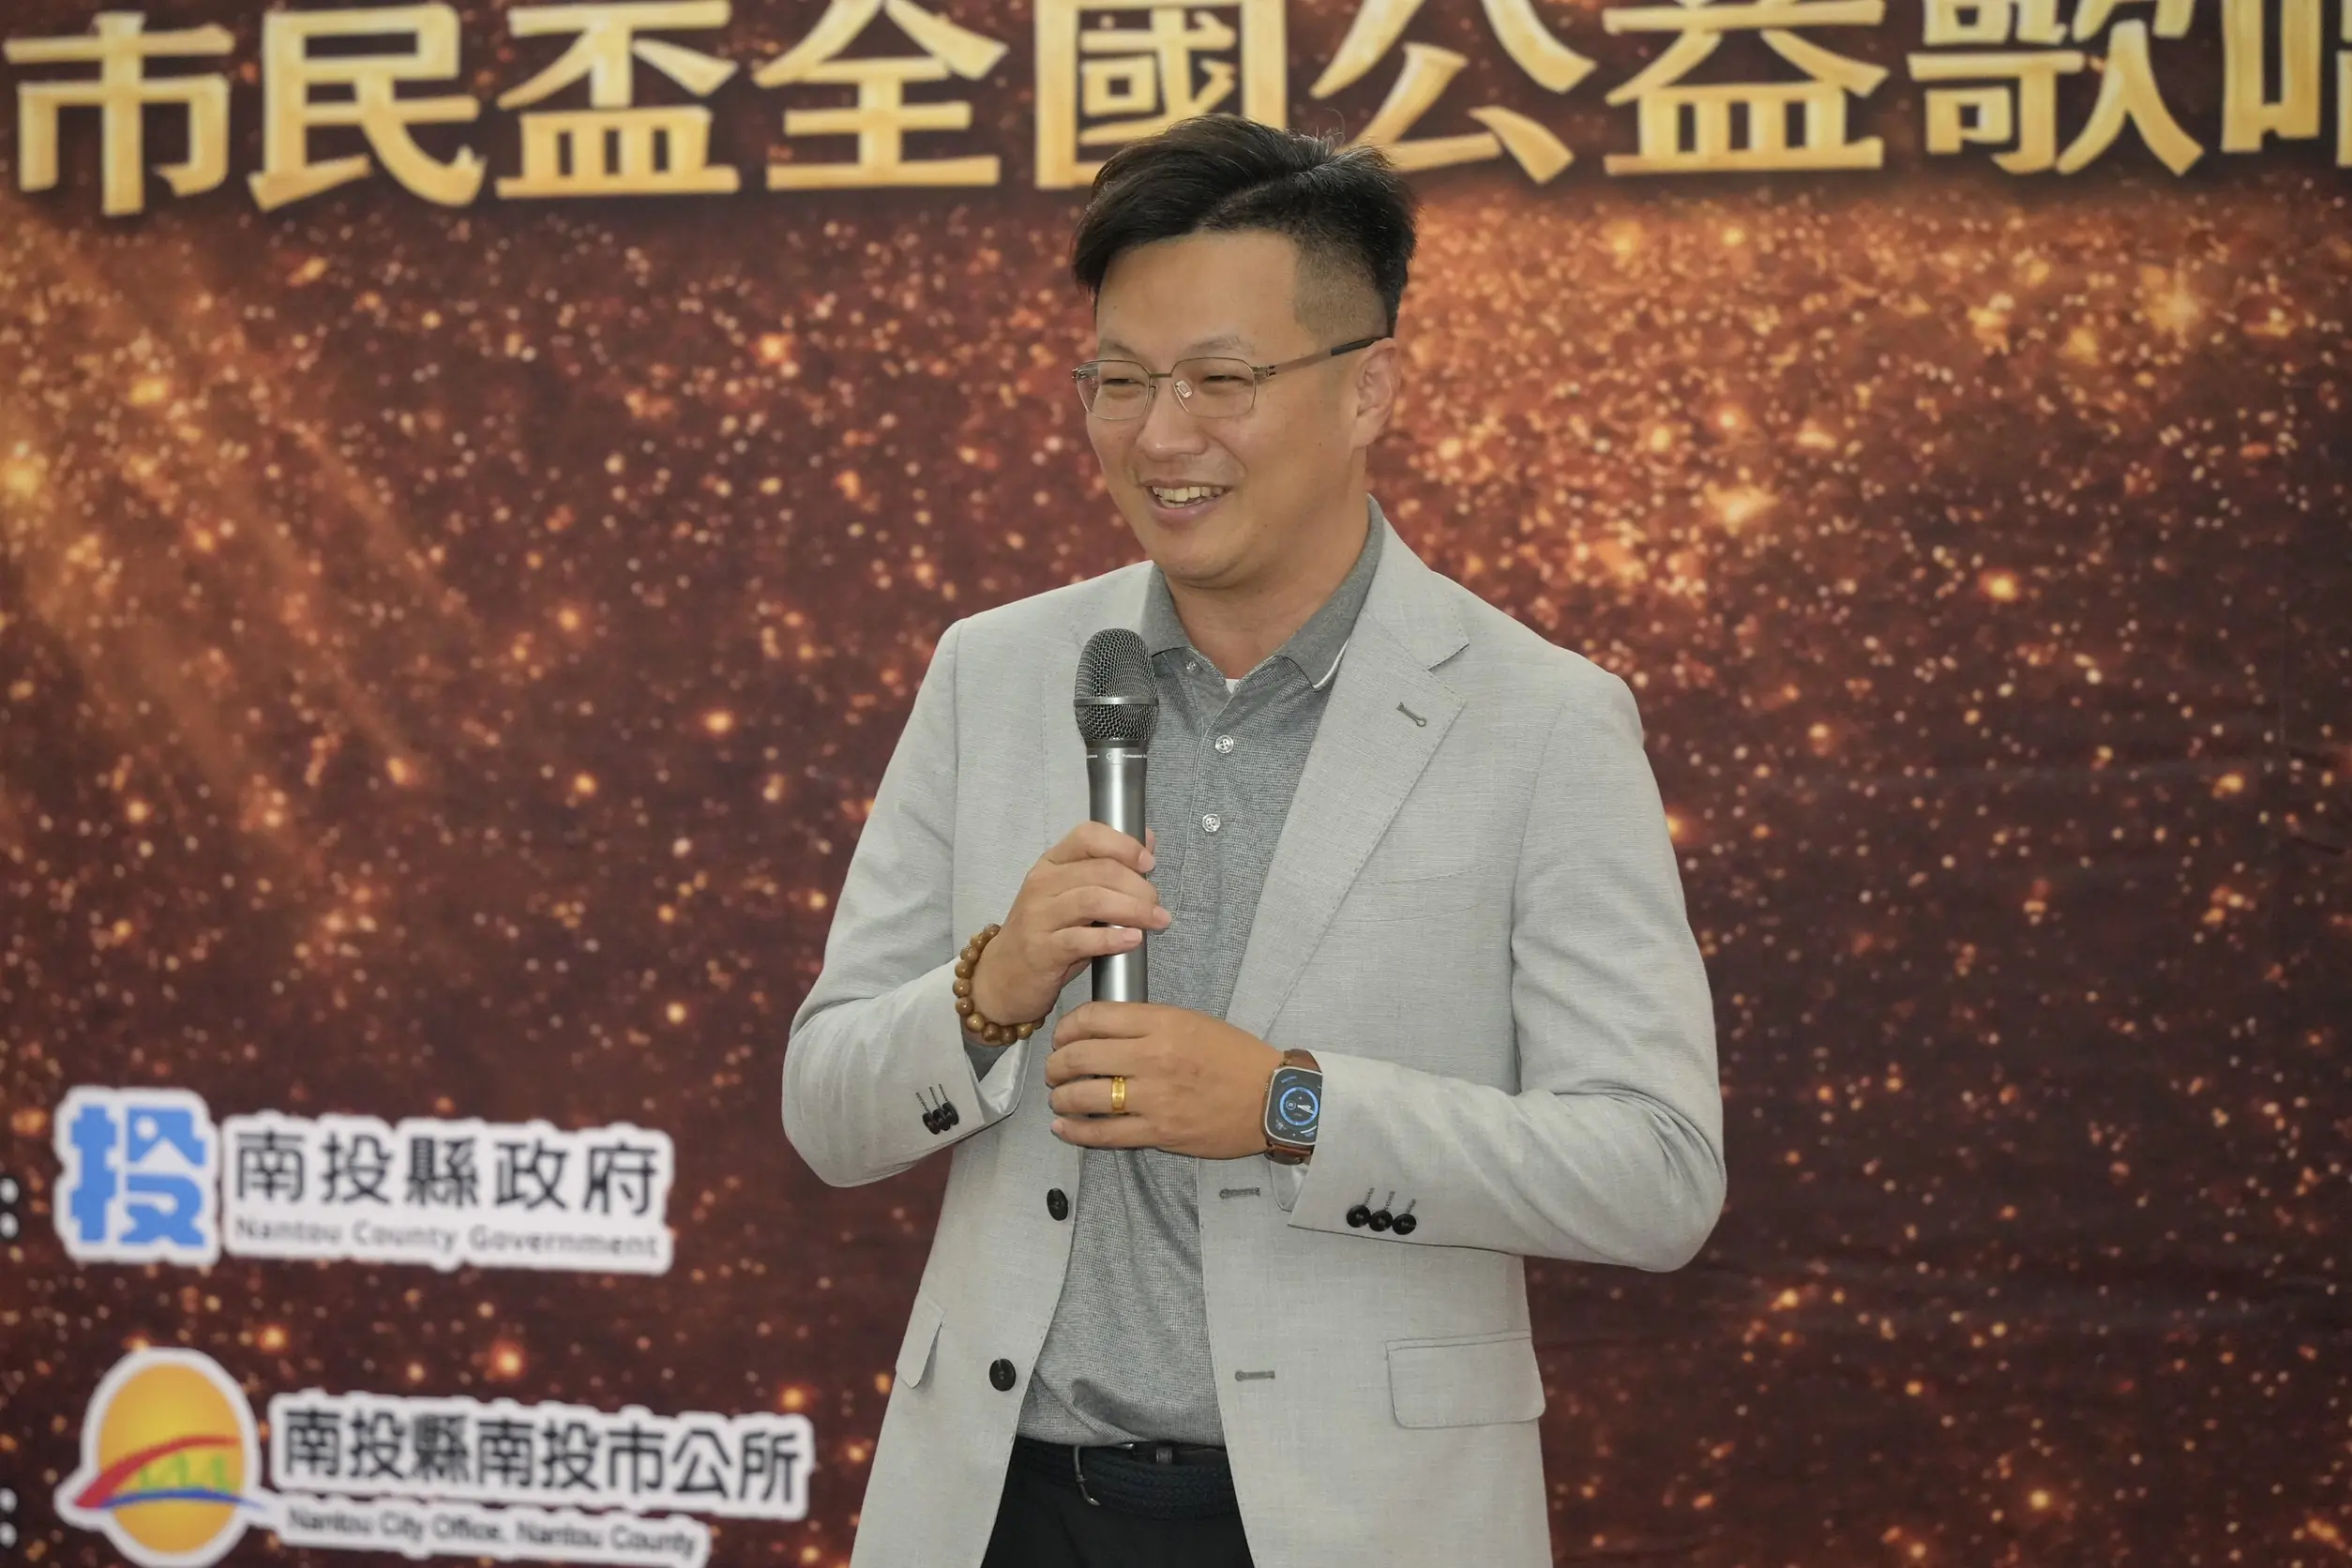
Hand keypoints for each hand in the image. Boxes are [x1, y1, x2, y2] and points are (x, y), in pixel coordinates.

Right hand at [970, 822, 1168, 1030]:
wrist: (1003, 978)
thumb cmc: (1046, 935)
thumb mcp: (1073, 897)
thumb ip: (1106, 870)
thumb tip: (1147, 842)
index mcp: (1051, 865)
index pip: (1087, 837)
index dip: (1123, 845)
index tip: (1148, 863)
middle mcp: (1041, 885)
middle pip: (1099, 871)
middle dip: (1137, 886)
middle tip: (1157, 905)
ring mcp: (1038, 917)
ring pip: (1093, 901)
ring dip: (1133, 909)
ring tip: (1156, 921)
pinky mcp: (1041, 950)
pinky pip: (1082, 939)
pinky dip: (1113, 939)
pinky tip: (1133, 940)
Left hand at [1044, 1002, 1283, 1159]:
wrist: (1272, 1099)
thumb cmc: (1236, 1057)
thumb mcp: (1193, 1021)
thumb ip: (1147, 1022)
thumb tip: (1103, 1029)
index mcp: (1163, 1023)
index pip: (1093, 1018)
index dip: (1066, 1027)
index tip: (1062, 1035)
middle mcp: (1153, 1057)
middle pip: (1079, 1056)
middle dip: (1055, 1064)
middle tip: (1055, 1068)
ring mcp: (1154, 1097)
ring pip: (1083, 1095)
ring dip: (1061, 1097)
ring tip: (1060, 1097)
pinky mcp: (1158, 1132)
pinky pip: (1103, 1133)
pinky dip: (1076, 1131)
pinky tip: (1065, 1127)